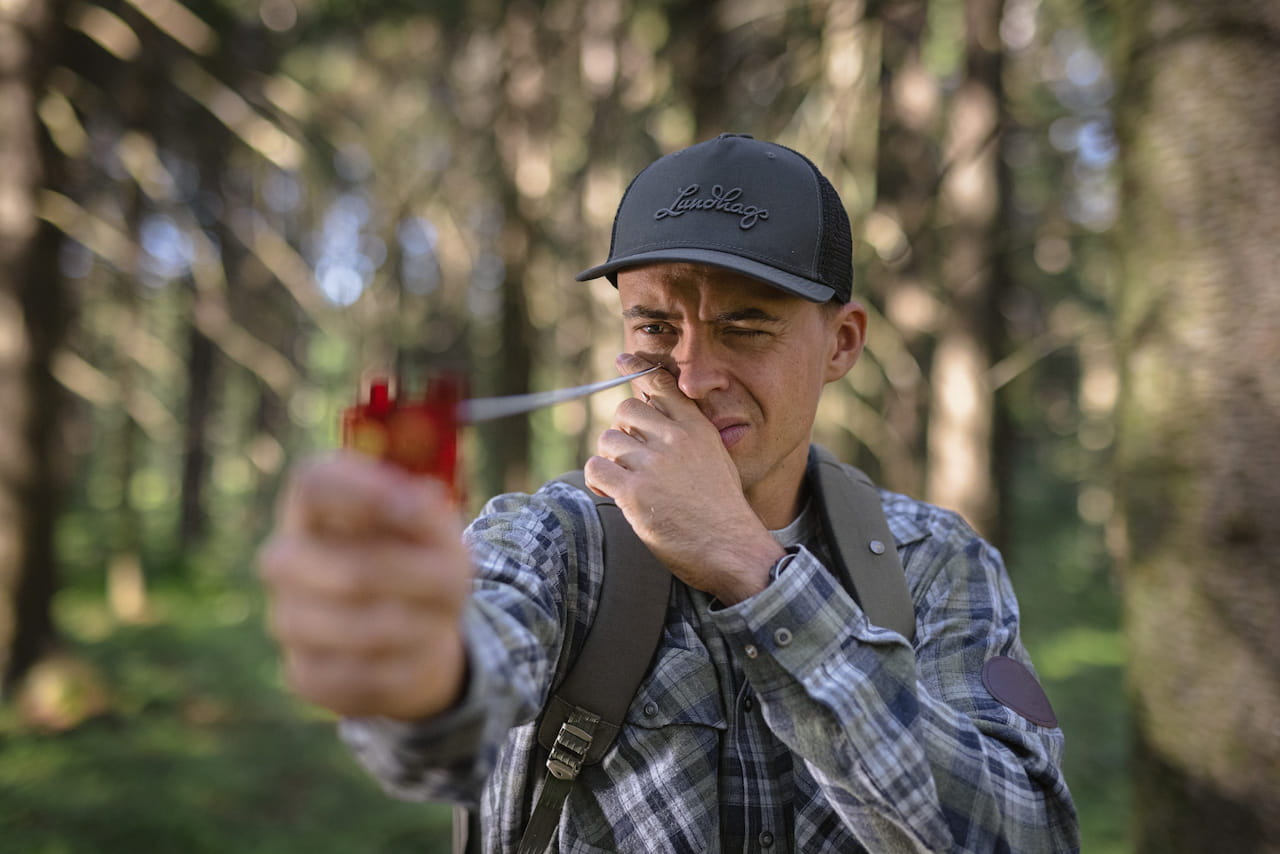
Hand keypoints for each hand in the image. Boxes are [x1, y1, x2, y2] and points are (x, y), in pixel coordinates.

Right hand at [257, 453, 471, 720]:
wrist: (413, 630)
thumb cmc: (420, 559)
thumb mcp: (436, 527)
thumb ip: (426, 508)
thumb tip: (415, 501)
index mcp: (313, 505)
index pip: (316, 485)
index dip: (369, 495)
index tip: (419, 507)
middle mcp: (286, 558)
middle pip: (353, 570)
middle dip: (422, 581)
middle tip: (455, 584)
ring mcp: (287, 618)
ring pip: (364, 629)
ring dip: (421, 625)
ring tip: (440, 618)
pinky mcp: (303, 673)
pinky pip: (364, 676)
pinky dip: (408, 664)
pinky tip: (417, 650)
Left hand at [585, 353, 784, 603]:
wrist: (732, 548)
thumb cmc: (721, 509)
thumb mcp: (714, 458)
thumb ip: (687, 433)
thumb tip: (655, 412)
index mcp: (696, 428)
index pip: (661, 384)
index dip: (637, 369)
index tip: (623, 361)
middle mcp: (675, 439)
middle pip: (625, 410)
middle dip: (622, 433)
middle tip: (631, 460)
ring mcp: (653, 464)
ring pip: (607, 441)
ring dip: (610, 461)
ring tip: (625, 484)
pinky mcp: (634, 492)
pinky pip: (597, 469)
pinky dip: (598, 481)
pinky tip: (613, 494)